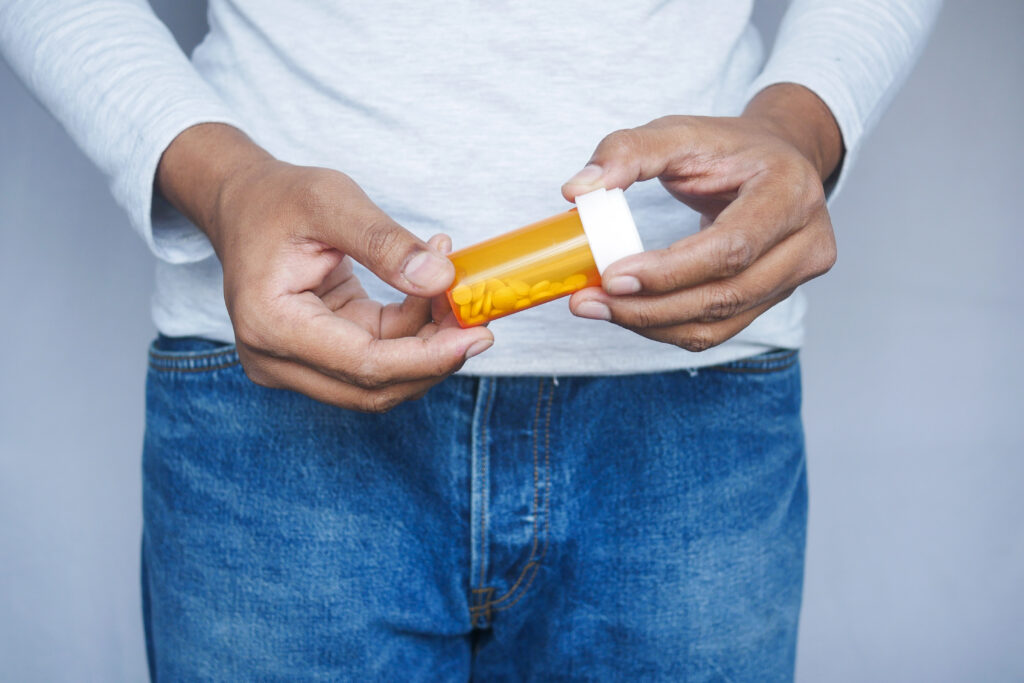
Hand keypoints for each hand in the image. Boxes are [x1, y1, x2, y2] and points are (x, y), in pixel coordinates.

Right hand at [157, 124, 492, 411]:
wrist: (241, 202)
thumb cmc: (275, 198)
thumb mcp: (331, 201)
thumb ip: (385, 242)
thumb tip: (440, 279)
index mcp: (271, 325)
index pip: (364, 364)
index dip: (427, 357)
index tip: (477, 336)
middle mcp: (275, 358)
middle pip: (374, 386)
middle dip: (434, 357)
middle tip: (478, 318)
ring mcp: (293, 364)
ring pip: (380, 379)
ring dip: (427, 345)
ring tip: (452, 290)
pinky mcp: (317, 356)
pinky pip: (376, 356)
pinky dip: (411, 331)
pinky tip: (429, 289)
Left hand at [560, 83, 842, 351]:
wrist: (777, 159)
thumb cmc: (728, 147)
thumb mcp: (679, 132)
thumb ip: (627, 151)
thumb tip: (577, 190)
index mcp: (789, 193)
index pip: (731, 248)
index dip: (670, 271)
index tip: (612, 277)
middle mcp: (805, 242)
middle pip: (726, 295)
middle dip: (650, 307)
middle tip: (590, 301)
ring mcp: (795, 277)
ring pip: (719, 323)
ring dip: (652, 324)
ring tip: (598, 307)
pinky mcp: (774, 300)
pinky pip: (717, 330)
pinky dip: (667, 327)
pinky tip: (629, 312)